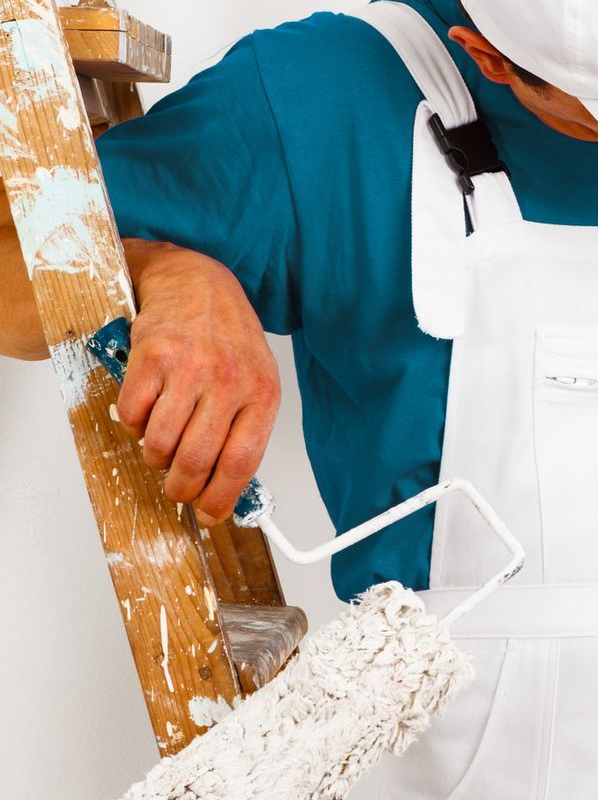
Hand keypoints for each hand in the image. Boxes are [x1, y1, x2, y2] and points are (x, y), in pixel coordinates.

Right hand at [116, 240, 278, 524]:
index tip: (208, 515)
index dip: (220, 498)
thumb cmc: (228, 340)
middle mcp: (229, 382)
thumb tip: (228, 488)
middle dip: (180, 487)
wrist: (197, 283)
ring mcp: (189, 368)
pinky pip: (133, 415)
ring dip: (154, 457)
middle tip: (176, 489)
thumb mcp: (256, 382)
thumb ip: (245, 430)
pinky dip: (134, 426)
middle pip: (196, 460)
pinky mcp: (152, 356)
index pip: (241, 463)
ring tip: (161, 446)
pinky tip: (147, 414)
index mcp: (262, 394)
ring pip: (160, 443)